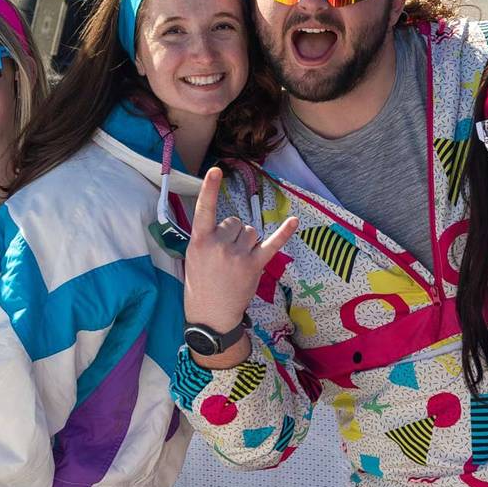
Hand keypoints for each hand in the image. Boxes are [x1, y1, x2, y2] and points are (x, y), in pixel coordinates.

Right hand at [184, 168, 296, 350]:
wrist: (211, 315)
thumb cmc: (200, 284)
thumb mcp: (193, 257)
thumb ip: (208, 238)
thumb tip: (230, 227)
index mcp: (200, 241)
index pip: (204, 210)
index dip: (209, 189)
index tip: (215, 171)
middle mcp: (219, 244)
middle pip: (236, 222)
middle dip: (234, 234)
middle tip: (225, 256)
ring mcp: (238, 255)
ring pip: (251, 231)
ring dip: (248, 242)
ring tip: (237, 262)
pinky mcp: (255, 265)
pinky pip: (271, 244)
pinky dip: (284, 233)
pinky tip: (294, 221)